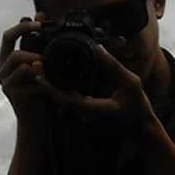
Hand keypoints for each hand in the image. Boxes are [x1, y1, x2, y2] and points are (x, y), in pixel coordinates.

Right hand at [0, 15, 49, 121]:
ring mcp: (5, 82)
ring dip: (37, 57)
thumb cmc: (43, 89)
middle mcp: (2, 69)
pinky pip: (28, 77)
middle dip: (27, 35)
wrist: (41, 121)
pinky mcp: (13, 94)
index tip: (40, 20)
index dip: (22, 26)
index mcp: (7, 59)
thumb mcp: (42, 63)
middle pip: (9, 43)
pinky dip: (42, 75)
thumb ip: (39, 42)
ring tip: (51, 61)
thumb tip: (41, 12)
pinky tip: (53, 78)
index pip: (8, 36)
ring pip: (18, 58)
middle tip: (44, 33)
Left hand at [35, 44, 156, 126]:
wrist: (141, 128)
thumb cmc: (138, 106)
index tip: (38, 72)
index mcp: (94, 108)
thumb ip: (113, 66)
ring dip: (50, 83)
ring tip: (39, 65)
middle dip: (45, 81)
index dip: (49, 86)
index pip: (66, 98)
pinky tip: (53, 72)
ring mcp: (84, 112)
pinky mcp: (86, 109)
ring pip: (61, 98)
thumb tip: (97, 47)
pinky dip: (59, 86)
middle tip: (34, 64)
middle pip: (58, 97)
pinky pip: (68, 97)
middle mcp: (85, 112)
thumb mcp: (131, 82)